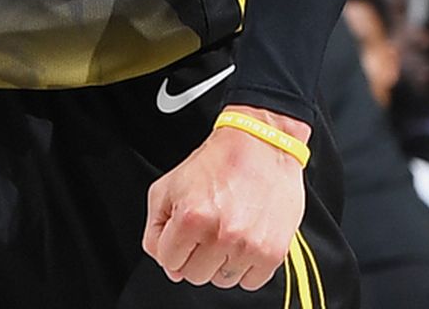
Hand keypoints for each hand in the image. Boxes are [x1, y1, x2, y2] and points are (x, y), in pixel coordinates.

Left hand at [142, 108, 307, 290]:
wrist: (263, 144)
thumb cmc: (219, 161)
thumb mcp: (168, 185)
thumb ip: (155, 227)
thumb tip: (166, 262)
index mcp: (191, 217)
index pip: (169, 262)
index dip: (173, 247)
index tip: (184, 234)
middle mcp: (221, 234)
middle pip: (194, 275)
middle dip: (195, 255)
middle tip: (206, 230)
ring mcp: (248, 246)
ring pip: (221, 281)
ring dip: (220, 262)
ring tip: (227, 232)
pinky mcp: (272, 252)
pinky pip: (250, 282)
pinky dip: (245, 267)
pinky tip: (244, 241)